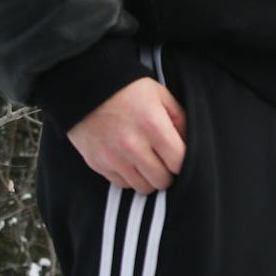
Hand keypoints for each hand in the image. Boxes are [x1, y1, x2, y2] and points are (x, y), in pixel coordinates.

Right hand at [67, 77, 187, 193]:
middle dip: (168, 173)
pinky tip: (130, 162)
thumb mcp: (161, 95)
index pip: (178, 161)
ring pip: (142, 187)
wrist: (87, 87)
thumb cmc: (129, 89)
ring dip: (149, 178)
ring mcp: (113, 157)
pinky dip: (130, 178)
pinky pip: (122, 184)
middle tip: (165, 162)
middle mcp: (133, 145)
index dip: (183, 162)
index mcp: (153, 125)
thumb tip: (188, 143)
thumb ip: (179, 119)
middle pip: (161, 180)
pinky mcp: (98, 164)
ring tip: (148, 163)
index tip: (179, 156)